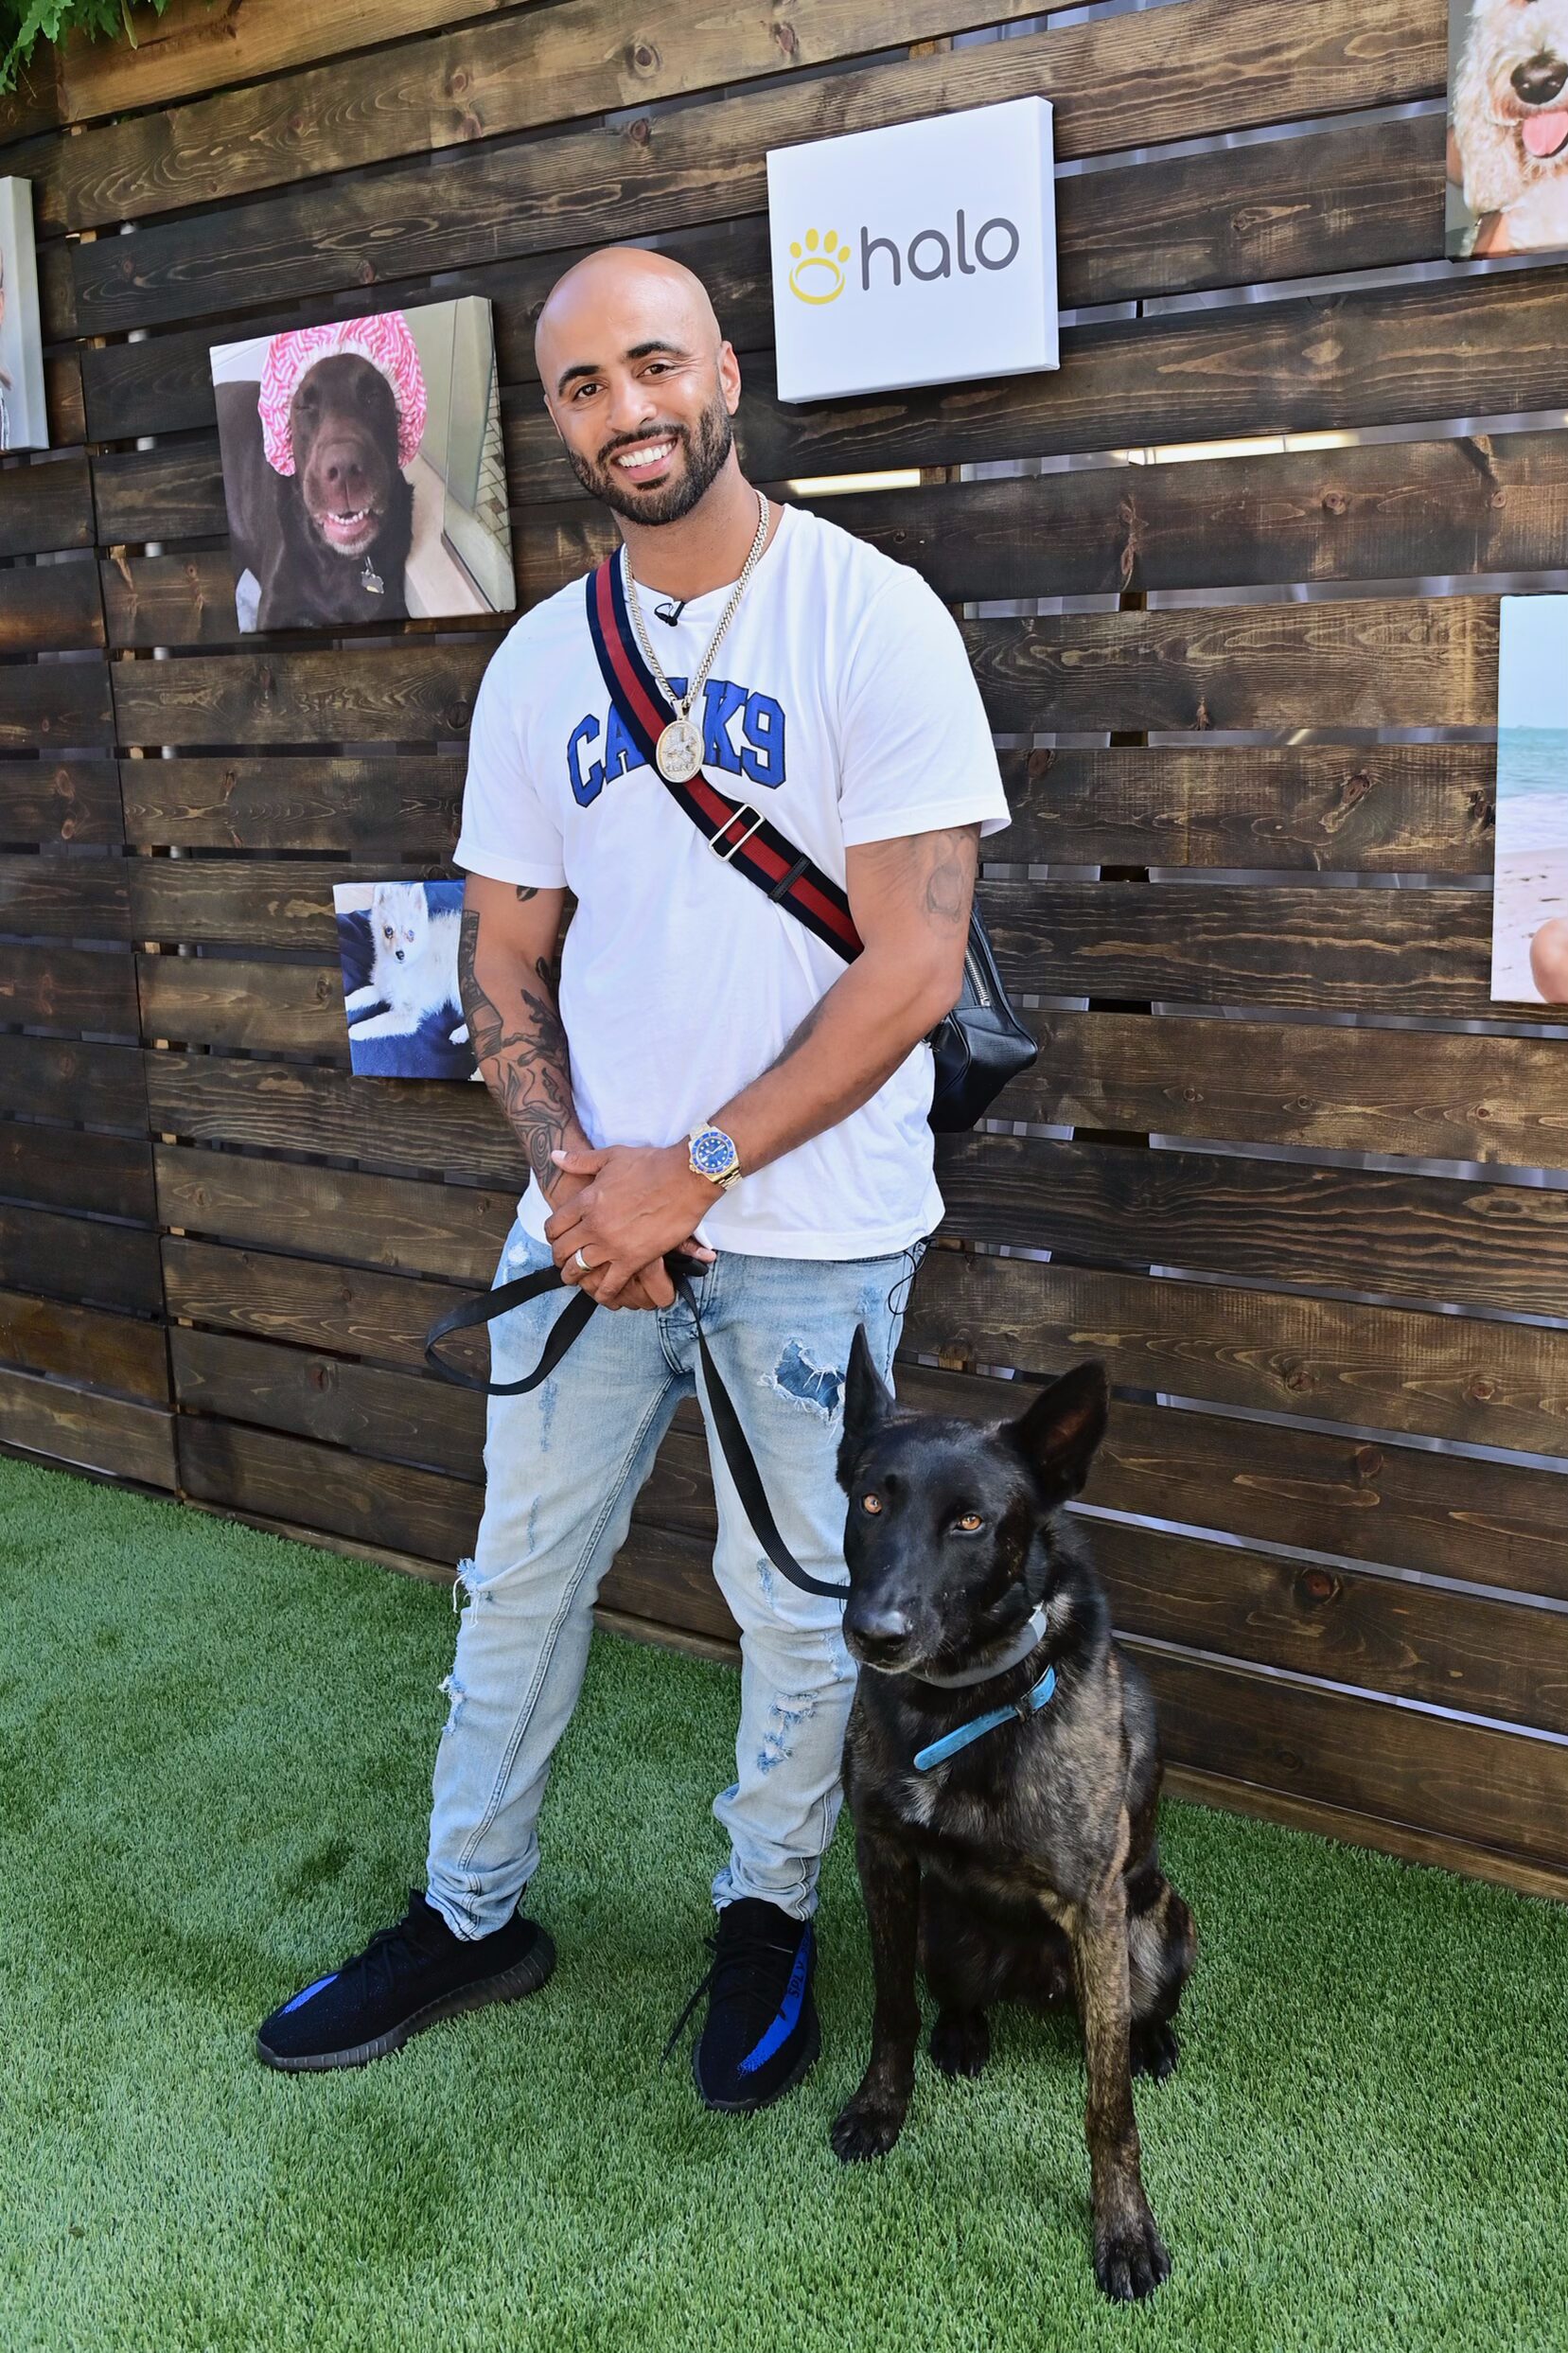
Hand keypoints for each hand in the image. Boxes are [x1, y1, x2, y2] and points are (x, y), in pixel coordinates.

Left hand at [545, 1142, 717, 1307]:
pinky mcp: (633, 1259)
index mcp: (586, 1200)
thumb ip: (580, 1160)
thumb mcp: (611, 1156)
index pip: (554, 1226)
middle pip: (562, 1250)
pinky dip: (603, 1293)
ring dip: (574, 1276)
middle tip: (564, 1262)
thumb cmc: (651, 1164)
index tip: (558, 1239)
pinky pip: (610, 1284)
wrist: (686, 1176)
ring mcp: (612, 1244)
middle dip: (559, 1258)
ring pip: (579, 1269)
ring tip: (577, 1278)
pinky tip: (603, 1294)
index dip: (553, 1236)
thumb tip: (555, 1157)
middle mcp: (594, 1225)